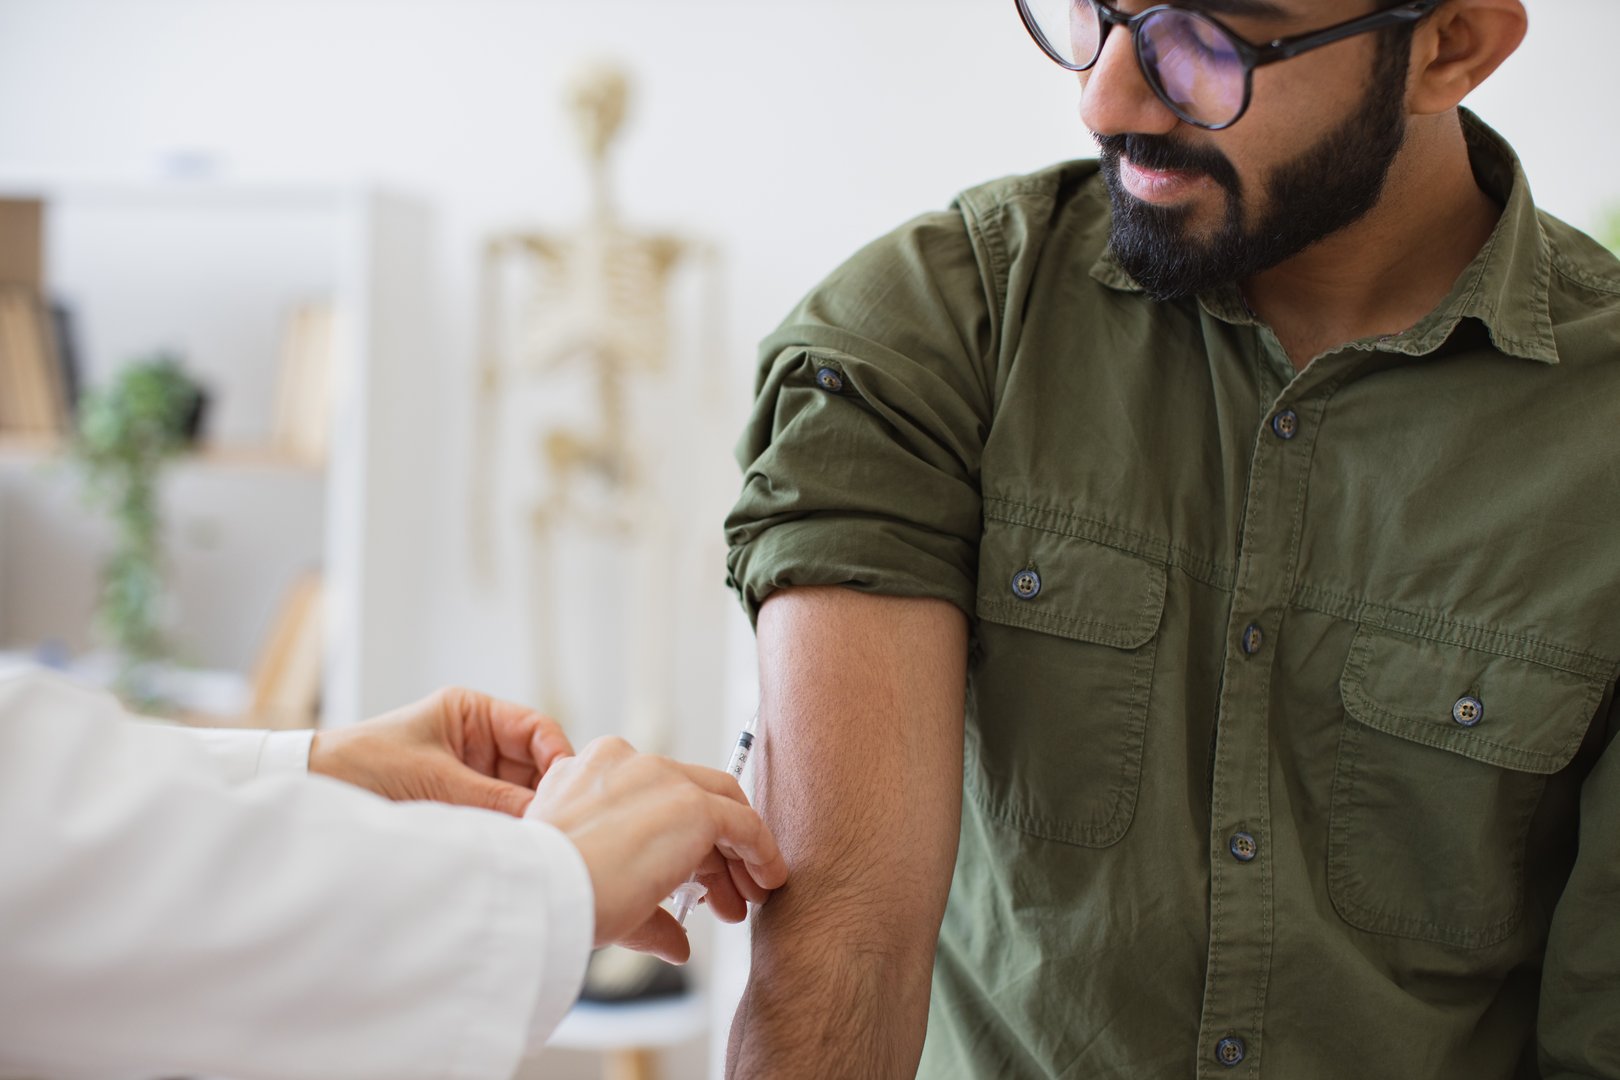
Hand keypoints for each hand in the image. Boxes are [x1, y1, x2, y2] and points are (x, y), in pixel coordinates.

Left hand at [309, 687, 573, 816]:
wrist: (312, 788)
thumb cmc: (362, 764)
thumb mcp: (433, 778)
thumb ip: (492, 797)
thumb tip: (543, 818)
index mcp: (472, 713)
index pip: (535, 728)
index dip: (557, 755)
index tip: (567, 788)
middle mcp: (476, 740)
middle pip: (533, 764)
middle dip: (543, 792)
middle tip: (555, 823)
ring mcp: (468, 773)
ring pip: (517, 794)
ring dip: (524, 815)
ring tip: (535, 838)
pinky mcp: (457, 804)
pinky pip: (495, 814)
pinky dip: (505, 828)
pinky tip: (513, 844)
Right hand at [525, 736, 788, 965]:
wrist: (540, 894)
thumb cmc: (550, 894)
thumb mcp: (599, 890)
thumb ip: (647, 911)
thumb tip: (678, 945)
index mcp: (592, 770)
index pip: (655, 796)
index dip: (682, 841)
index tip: (695, 882)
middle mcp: (628, 761)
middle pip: (692, 796)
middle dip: (714, 848)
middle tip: (726, 896)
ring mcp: (662, 778)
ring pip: (721, 805)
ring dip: (738, 854)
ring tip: (747, 899)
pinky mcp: (692, 805)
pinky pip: (743, 823)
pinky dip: (761, 850)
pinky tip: (767, 880)